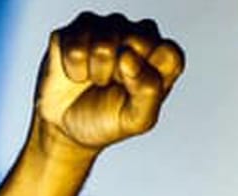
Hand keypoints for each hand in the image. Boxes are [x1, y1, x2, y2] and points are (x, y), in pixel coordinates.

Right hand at [34, 13, 184, 152]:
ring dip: (97, 73)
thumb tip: (129, 57)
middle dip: (121, 74)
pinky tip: (78, 74)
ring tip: (96, 80)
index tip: (136, 89)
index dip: (150, 74)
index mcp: (161, 57)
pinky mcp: (77, 27)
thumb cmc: (108, 119)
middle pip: (137, 43)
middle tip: (115, 85)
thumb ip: (148, 91)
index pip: (170, 53)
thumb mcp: (136, 119)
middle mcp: (137, 35)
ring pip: (104, 44)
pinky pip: (76, 46)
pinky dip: (75, 70)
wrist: (68, 126)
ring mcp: (107, 27)